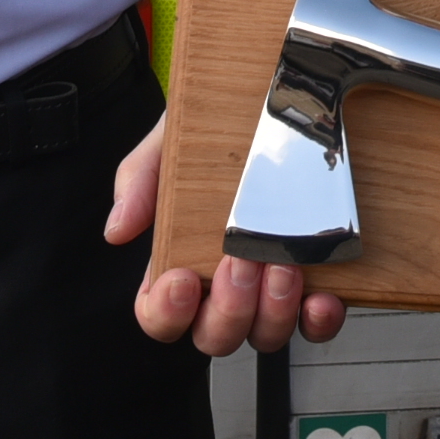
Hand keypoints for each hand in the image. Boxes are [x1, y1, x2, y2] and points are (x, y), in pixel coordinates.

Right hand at [105, 117, 345, 351]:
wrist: (276, 103)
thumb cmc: (216, 134)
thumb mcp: (169, 145)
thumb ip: (139, 182)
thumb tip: (118, 230)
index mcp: (180, 264)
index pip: (160, 315)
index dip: (166, 313)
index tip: (180, 281)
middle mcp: (224, 288)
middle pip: (214, 336)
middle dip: (227, 310)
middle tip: (239, 262)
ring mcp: (270, 291)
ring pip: (264, 335)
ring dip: (272, 312)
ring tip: (284, 265)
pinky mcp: (317, 283)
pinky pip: (316, 324)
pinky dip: (318, 320)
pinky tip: (321, 298)